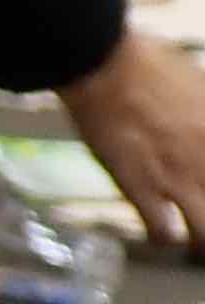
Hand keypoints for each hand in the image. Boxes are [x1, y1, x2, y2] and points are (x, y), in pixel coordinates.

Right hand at [57, 31, 204, 250]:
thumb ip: (204, 114)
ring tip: (190, 233)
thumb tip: (199, 125)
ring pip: (204, 233)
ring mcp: (178, 179)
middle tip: (201, 215)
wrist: (108, 68)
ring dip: (198, 237)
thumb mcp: (202, 87)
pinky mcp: (141, 189)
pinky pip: (163, 233)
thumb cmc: (153, 65)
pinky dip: (163, 236)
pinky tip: (159, 228)